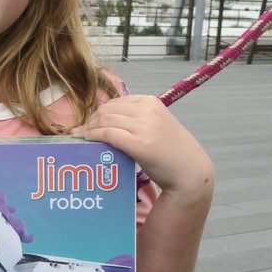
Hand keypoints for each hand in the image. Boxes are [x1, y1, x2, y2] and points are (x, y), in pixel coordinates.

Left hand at [72, 94, 213, 200]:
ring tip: (81, 137)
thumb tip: (103, 116)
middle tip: (81, 131)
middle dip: (90, 121)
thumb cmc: (171, 150)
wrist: (189, 170)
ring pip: (104, 121)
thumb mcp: (156, 124)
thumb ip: (135, 117)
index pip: (115, 103)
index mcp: (150, 101)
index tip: (89, 122)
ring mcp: (144, 126)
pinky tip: (88, 141)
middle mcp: (147, 110)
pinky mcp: (140, 144)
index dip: (98, 112)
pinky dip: (94, 136)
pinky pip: (108, 134)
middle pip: (106, 111)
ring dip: (88, 129)